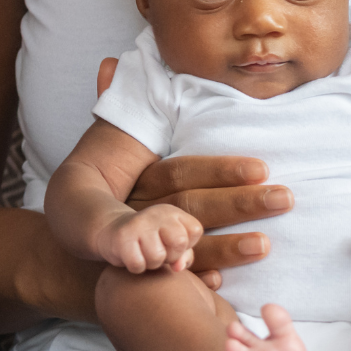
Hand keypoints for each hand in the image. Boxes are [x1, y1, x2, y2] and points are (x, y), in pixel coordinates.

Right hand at [93, 204, 201, 272]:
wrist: (111, 231)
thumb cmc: (148, 241)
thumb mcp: (170, 243)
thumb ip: (185, 255)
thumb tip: (178, 267)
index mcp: (172, 212)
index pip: (194, 230)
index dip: (186, 244)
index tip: (171, 243)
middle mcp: (156, 213)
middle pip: (179, 242)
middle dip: (170, 255)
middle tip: (158, 251)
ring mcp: (138, 224)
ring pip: (158, 257)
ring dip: (151, 263)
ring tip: (143, 254)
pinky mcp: (122, 237)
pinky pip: (138, 264)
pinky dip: (136, 267)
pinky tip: (131, 257)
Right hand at [110, 59, 285, 284]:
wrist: (65, 261)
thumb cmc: (96, 199)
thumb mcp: (98, 153)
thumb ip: (115, 112)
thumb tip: (112, 64)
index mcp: (133, 180)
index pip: (180, 172)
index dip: (220, 169)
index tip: (262, 167)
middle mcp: (134, 213)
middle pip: (189, 208)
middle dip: (239, 203)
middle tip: (284, 197)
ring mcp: (137, 251)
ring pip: (186, 249)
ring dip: (227, 248)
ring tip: (266, 245)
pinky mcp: (140, 283)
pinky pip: (170, 286)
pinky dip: (196, 286)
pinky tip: (224, 286)